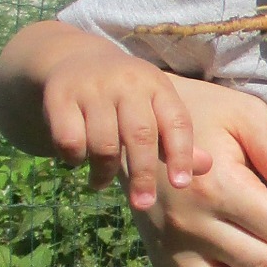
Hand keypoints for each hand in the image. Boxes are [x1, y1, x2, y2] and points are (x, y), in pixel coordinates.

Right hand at [39, 44, 212, 209]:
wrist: (74, 61)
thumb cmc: (126, 99)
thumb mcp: (155, 109)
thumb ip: (177, 140)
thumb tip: (206, 167)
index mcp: (157, 86)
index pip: (176, 122)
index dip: (181, 155)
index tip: (181, 185)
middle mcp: (127, 82)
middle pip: (140, 135)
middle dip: (144, 175)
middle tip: (143, 204)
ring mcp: (92, 88)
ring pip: (103, 144)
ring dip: (103, 172)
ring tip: (101, 181)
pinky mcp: (59, 96)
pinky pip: (69, 141)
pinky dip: (74, 159)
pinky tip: (77, 160)